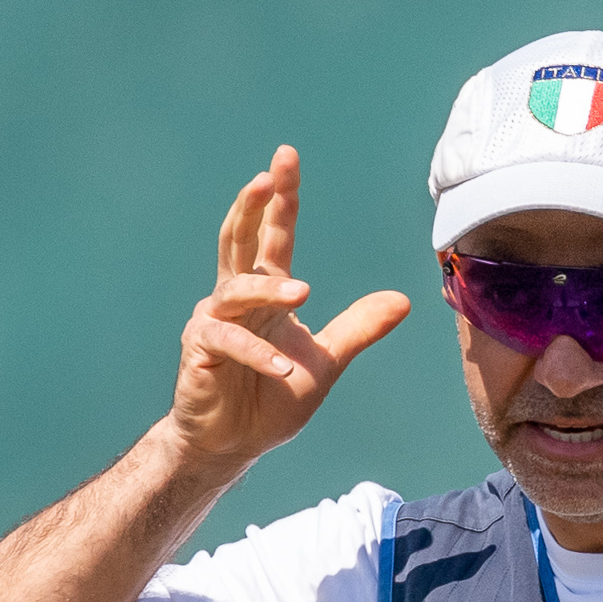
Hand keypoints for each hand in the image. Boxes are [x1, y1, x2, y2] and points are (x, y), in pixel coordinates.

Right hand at [171, 145, 410, 464]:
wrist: (235, 443)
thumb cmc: (274, 397)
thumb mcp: (327, 362)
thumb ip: (359, 328)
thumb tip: (402, 299)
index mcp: (266, 292)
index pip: (275, 236)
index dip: (282, 199)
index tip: (286, 158)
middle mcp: (235, 297)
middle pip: (240, 239)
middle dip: (254, 205)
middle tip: (268, 174)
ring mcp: (213, 320)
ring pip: (238, 288)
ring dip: (270, 289)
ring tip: (303, 294)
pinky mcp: (200, 348)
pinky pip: (229, 341)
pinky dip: (259, 353)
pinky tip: (283, 369)